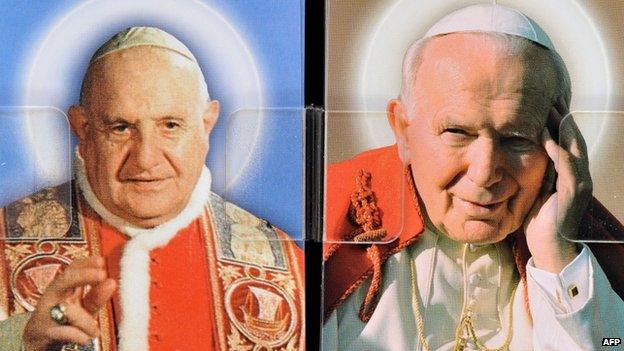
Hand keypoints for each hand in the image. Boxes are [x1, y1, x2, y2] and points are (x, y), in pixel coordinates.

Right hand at [22, 256, 115, 350]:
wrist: (38, 337)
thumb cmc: (65, 317)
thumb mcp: (83, 306)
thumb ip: (96, 296)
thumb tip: (111, 282)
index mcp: (63, 286)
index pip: (73, 269)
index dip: (86, 263)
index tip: (101, 261)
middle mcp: (54, 295)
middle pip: (65, 280)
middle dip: (84, 276)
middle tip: (102, 275)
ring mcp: (47, 312)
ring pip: (68, 310)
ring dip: (85, 321)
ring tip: (95, 331)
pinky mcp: (43, 330)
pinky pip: (63, 331)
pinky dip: (77, 335)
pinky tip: (86, 338)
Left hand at [523, 97, 591, 272]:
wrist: (548, 247)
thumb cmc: (539, 218)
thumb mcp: (537, 188)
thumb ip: (538, 170)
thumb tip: (524, 149)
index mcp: (572, 172)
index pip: (568, 140)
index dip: (558, 121)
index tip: (544, 103)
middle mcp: (581, 175)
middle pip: (573, 138)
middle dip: (561, 118)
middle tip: (548, 98)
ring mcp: (580, 183)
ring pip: (573, 148)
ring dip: (560, 128)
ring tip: (548, 110)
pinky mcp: (574, 193)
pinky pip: (567, 167)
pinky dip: (557, 150)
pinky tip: (546, 138)